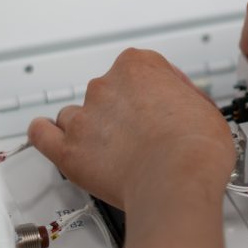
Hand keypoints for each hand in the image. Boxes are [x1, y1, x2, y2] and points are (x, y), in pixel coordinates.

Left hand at [28, 49, 234, 213]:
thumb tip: (180, 103)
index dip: (151, 93)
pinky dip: (44, 135)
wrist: (178, 181)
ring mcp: (84, 117)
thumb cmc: (196, 148)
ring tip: (109, 150)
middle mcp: (106, 86)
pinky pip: (41, 134)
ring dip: (90, 129)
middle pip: (106, 92)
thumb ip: (183, 98)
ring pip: (76, 115)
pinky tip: (52, 138)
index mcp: (139, 67)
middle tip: (140, 136)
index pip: (138, 70)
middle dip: (120, 112)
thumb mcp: (205, 108)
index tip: (158, 107)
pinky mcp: (68, 150)